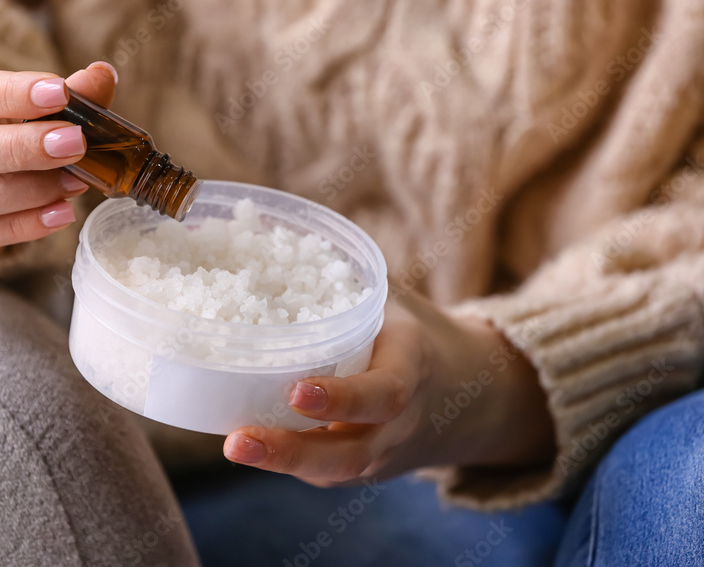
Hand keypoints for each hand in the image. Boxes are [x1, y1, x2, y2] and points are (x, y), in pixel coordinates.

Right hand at [0, 58, 117, 282]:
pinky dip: (20, 227)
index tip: (59, 93)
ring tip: (74, 184)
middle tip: (75, 144)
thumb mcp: (14, 110)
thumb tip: (101, 76)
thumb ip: (58, 97)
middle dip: (20, 148)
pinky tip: (58, 215)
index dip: (9, 93)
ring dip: (26, 192)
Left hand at [223, 294, 555, 485]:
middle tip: (238, 440)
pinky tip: (245, 443)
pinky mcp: (359, 465)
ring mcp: (381, 452)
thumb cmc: (418, 334)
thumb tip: (280, 234)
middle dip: (292, 450)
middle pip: (350, 453)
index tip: (298, 391)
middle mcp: (398, 423)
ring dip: (279, 462)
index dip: (342, 398)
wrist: (471, 395)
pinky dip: (285, 460)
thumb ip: (351, 278)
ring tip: (233, 446)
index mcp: (412, 370)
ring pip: (332, 471)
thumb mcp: (398, 302)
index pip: (383, 393)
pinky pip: (324, 470)